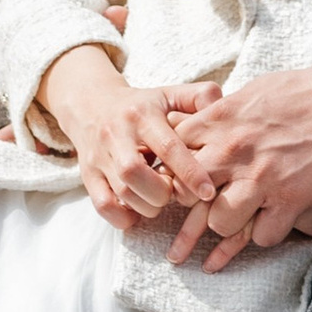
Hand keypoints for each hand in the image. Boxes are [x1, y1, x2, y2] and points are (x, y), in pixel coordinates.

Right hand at [35, 45, 222, 236]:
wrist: (91, 104)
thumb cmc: (141, 106)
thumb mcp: (169, 94)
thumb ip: (200, 96)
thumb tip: (223, 107)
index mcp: (141, 115)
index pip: (167, 147)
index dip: (190, 172)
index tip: (209, 191)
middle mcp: (116, 135)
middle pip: (136, 173)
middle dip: (163, 192)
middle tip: (175, 193)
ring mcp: (99, 157)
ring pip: (122, 192)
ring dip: (147, 206)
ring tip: (159, 200)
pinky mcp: (88, 175)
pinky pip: (103, 205)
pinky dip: (124, 217)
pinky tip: (138, 210)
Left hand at [164, 67, 311, 266]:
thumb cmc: (305, 89)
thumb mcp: (254, 90)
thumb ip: (225, 111)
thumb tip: (205, 119)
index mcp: (219, 121)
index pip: (172, 157)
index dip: (175, 174)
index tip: (181, 183)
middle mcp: (232, 151)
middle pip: (186, 195)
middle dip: (189, 210)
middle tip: (192, 225)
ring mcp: (261, 178)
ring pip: (219, 222)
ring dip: (227, 227)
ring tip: (236, 226)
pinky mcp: (291, 199)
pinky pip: (263, 236)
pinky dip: (266, 235)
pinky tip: (271, 227)